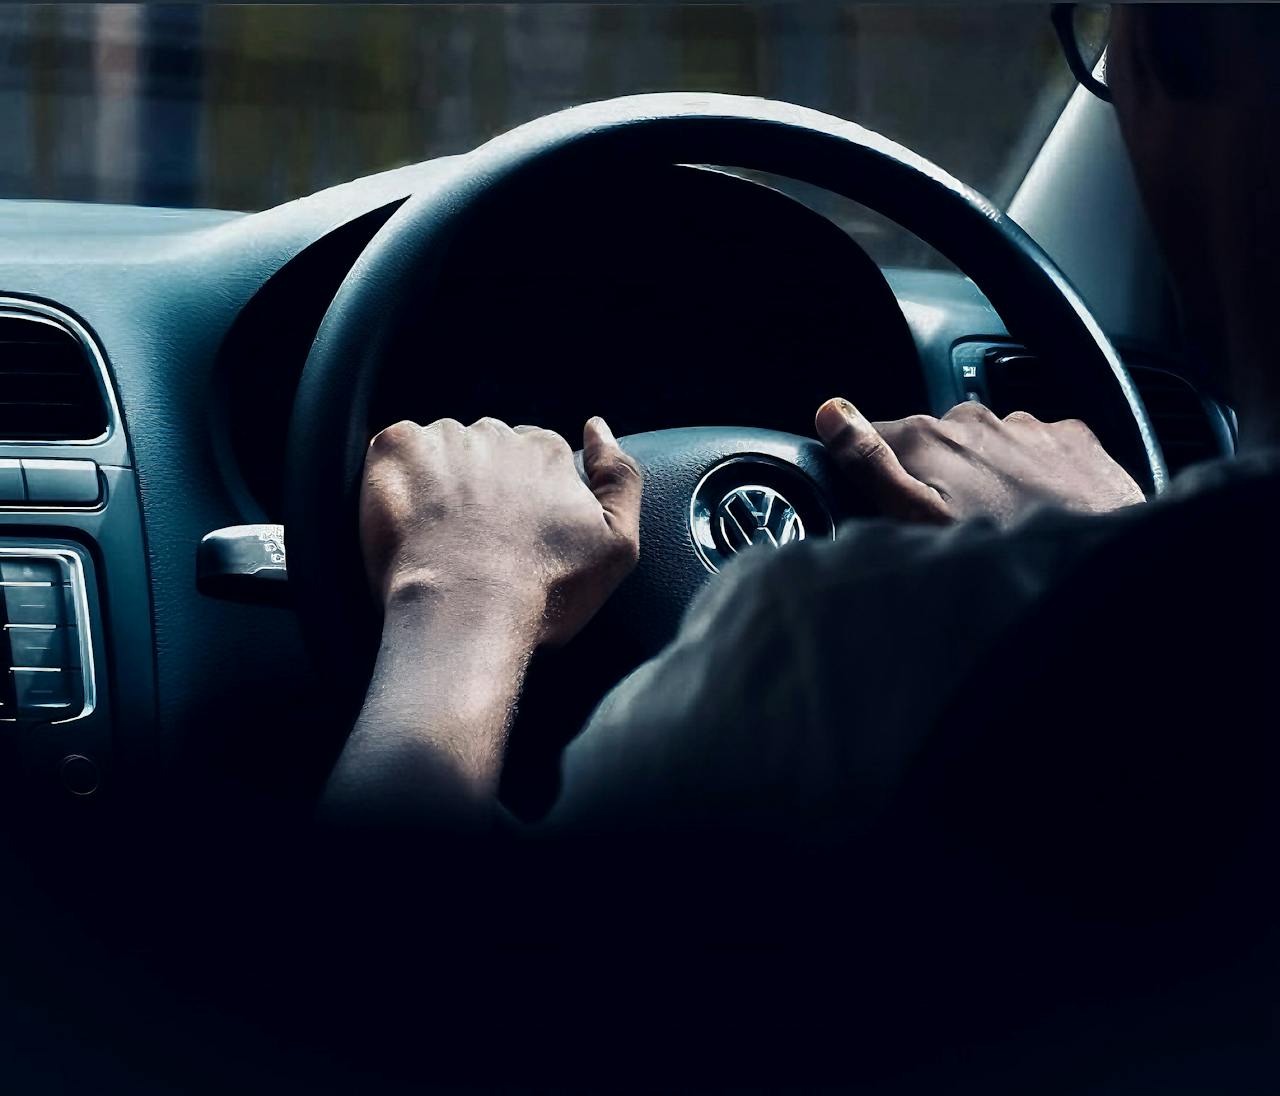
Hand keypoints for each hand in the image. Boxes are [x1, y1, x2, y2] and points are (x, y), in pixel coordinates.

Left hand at [360, 416, 641, 645]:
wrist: (467, 613)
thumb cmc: (545, 593)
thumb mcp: (617, 546)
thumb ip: (621, 478)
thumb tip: (598, 427)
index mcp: (548, 452)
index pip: (532, 455)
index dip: (520, 495)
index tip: (510, 531)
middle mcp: (499, 434)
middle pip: (486, 448)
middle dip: (480, 483)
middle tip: (472, 538)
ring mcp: (445, 439)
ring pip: (441, 448)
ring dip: (439, 480)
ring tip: (437, 535)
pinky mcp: (396, 449)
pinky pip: (395, 449)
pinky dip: (397, 478)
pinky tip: (407, 520)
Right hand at [815, 398, 1143, 525]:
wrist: (1105, 564)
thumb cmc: (1002, 555)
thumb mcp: (915, 522)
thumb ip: (869, 464)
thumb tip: (831, 413)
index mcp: (927, 436)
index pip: (873, 435)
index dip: (872, 470)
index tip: (886, 505)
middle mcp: (975, 418)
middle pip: (933, 443)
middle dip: (935, 476)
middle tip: (948, 529)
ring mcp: (1027, 425)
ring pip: (987, 446)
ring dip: (986, 476)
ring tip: (999, 526)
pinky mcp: (1073, 437)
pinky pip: (1038, 448)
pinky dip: (1034, 474)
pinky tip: (1040, 513)